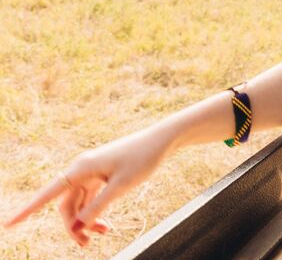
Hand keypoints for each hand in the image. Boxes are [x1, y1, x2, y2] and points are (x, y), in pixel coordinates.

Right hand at [4, 128, 170, 246]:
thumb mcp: (121, 186)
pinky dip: (95, 212)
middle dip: (72, 225)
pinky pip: (90, 198)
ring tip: (103, 234)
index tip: (8, 224)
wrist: (163, 140)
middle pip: (65, 204)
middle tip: (86, 244)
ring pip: (78, 203)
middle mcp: (82, 169)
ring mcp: (92, 172)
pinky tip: (104, 226)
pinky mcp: (102, 175)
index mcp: (81, 168)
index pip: (48, 193)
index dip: (28, 210)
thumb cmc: (143, 158)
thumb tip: (77, 226)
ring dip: (86, 220)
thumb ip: (98, 207)